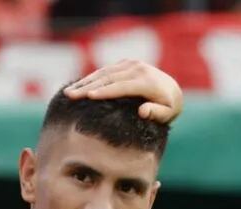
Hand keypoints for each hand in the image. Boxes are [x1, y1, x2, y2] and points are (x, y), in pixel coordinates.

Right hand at [64, 60, 183, 123]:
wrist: (172, 89)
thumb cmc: (169, 107)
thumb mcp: (168, 113)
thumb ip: (156, 113)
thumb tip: (142, 111)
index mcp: (146, 81)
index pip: (121, 87)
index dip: (104, 92)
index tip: (88, 97)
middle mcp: (137, 69)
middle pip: (108, 78)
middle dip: (87, 87)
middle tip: (69, 95)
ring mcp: (130, 64)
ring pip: (104, 73)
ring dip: (85, 82)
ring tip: (68, 91)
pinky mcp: (125, 64)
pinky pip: (105, 71)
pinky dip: (91, 78)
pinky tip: (78, 86)